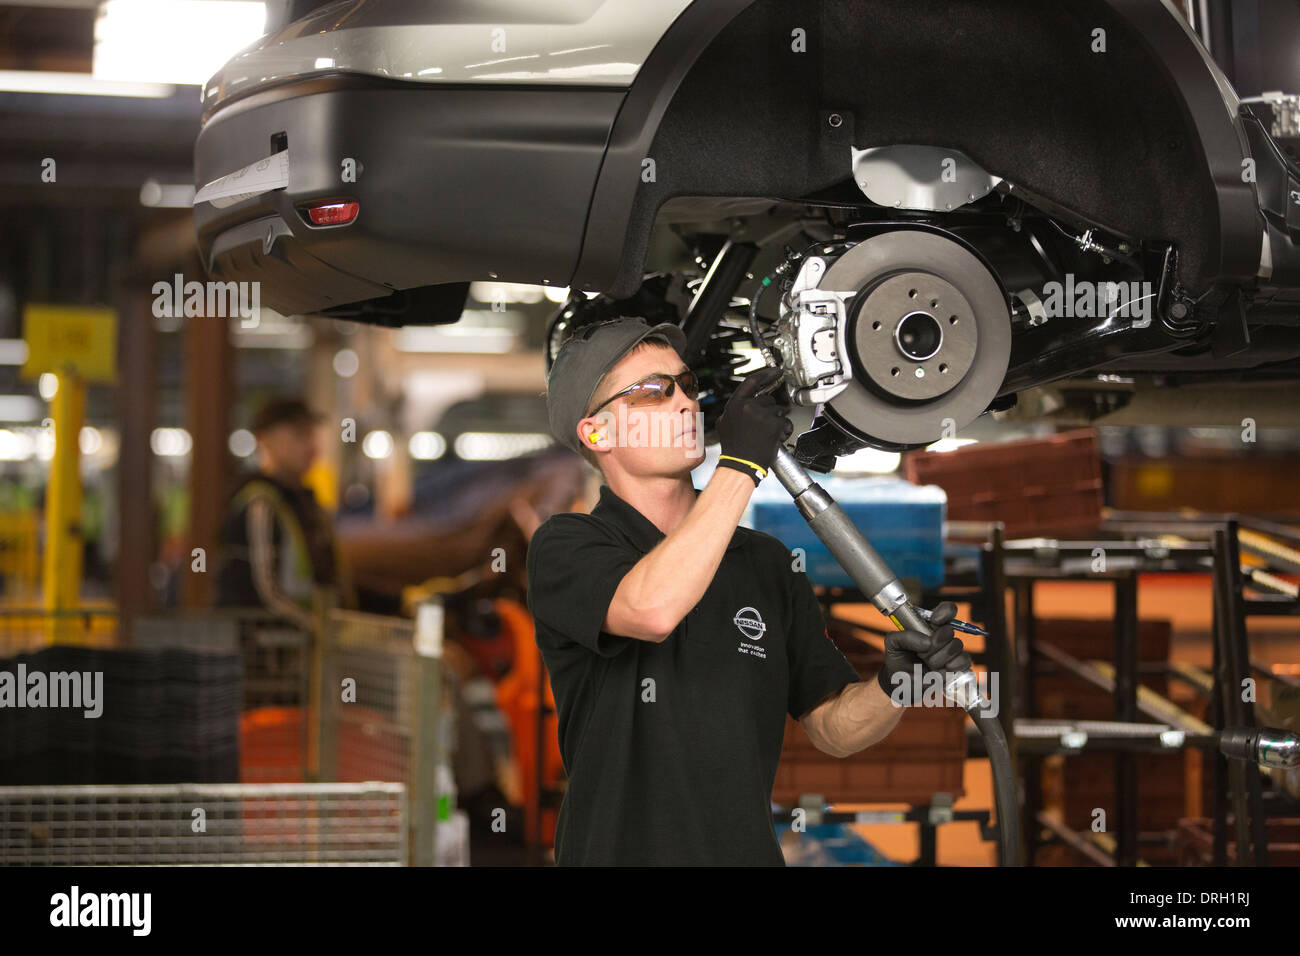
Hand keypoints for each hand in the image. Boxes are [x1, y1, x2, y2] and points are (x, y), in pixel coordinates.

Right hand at [715, 366, 791, 484]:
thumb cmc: (734, 448)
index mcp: (735, 404)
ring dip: (775, 421)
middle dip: (769, 410)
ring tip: (765, 434)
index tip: (777, 372)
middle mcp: (748, 406)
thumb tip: (744, 401)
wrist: (741, 465)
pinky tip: (773, 438)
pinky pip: (785, 422)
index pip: (753, 381)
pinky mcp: (775, 425)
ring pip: (778, 411)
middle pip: (767, 399)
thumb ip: (734, 409)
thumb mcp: (724, 423)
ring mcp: (762, 415)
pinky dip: (783, 430)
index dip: (767, 374)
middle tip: (763, 425)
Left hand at [876, 602, 972, 702]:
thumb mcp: (893, 646)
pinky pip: (964, 660)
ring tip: (928, 665)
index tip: (935, 621)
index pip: (946, 610)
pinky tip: (940, 672)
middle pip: (949, 631)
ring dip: (938, 658)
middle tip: (921, 654)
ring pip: (956, 646)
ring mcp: (952, 650)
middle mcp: (942, 636)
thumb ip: (903, 637)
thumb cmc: (899, 661)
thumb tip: (927, 641)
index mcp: (929, 625)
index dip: (944, 612)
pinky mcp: (959, 665)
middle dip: (934, 644)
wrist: (903, 685)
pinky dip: (951, 667)